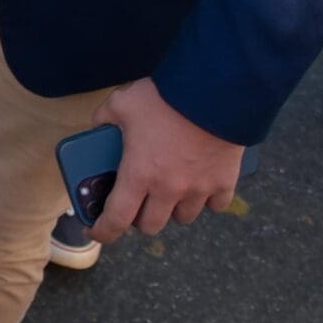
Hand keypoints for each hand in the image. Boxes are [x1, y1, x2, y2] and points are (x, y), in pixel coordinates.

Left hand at [87, 79, 245, 243]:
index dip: (104, 231)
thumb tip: (97, 127)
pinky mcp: (225, 182)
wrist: (213, 91)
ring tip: (169, 193)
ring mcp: (199, 188)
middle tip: (136, 203)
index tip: (97, 232)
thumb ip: (104, 119)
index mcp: (139, 174)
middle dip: (139, 218)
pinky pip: (216, 205)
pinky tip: (200, 186)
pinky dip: (207, 201)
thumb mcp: (121, 103)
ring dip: (172, 210)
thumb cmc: (164, 97)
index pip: (116, 219)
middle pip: (151, 225)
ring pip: (183, 217)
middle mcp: (169, 189)